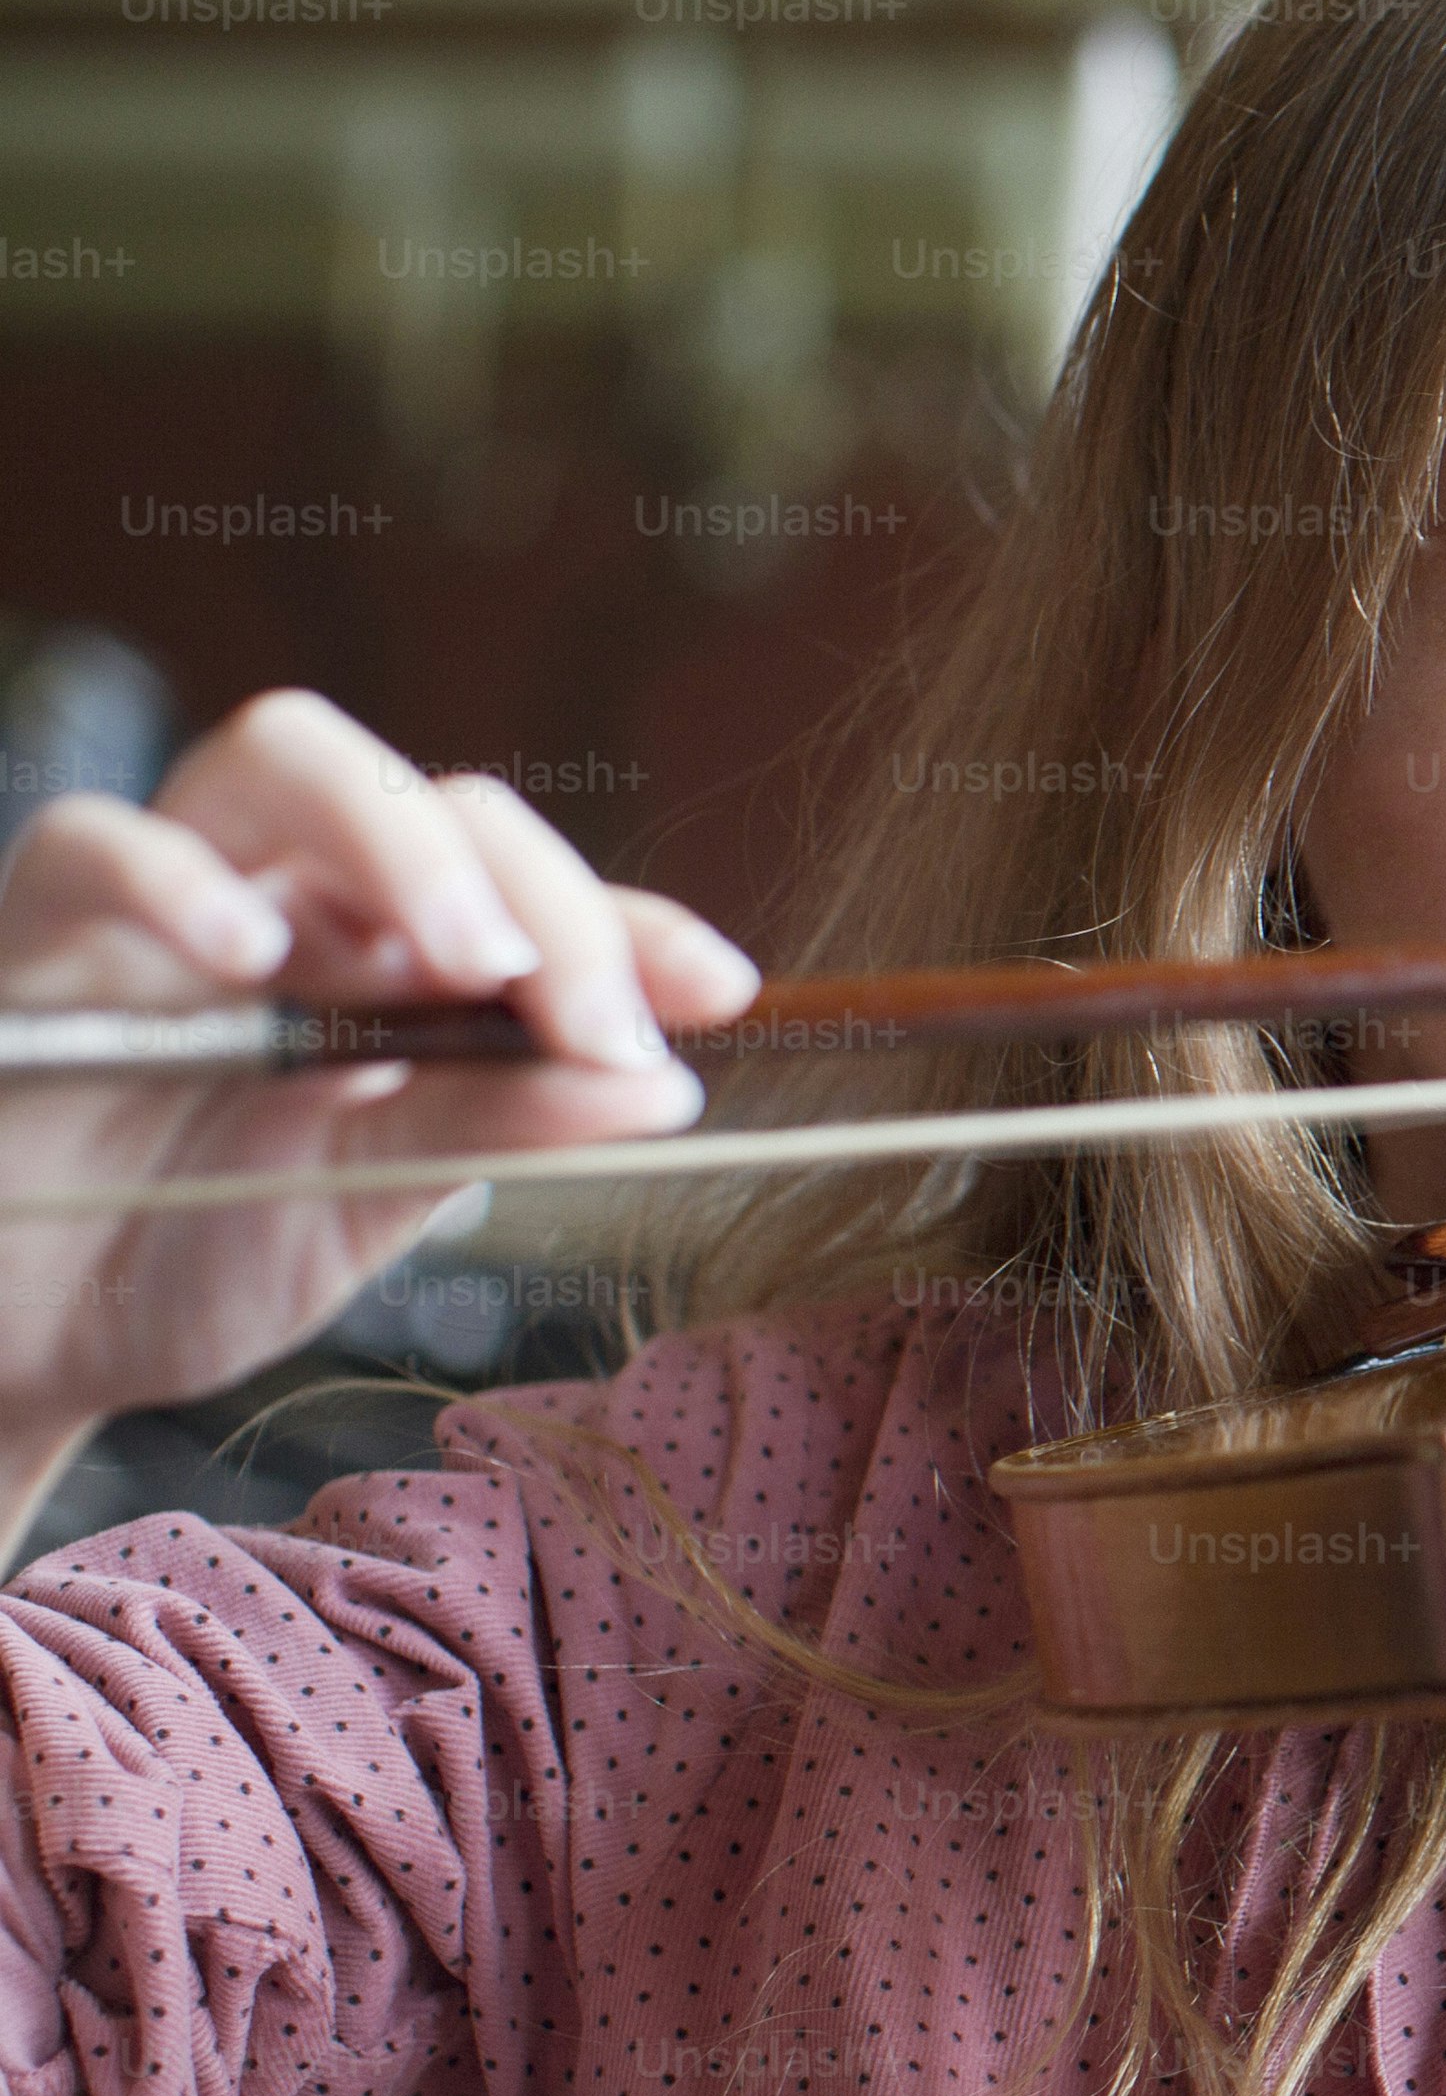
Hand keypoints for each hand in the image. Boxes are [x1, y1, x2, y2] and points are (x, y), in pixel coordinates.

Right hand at [0, 689, 754, 1427]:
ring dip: (398, 843)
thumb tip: (668, 1084)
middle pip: (433, 800)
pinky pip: (93, 843)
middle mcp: (292, 898)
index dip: (634, 927)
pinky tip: (253, 951)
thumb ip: (499, 1125)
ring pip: (285, 756)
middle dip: (537, 890)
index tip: (726, 993)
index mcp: (390, 957)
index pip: (531, 893)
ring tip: (458, 960)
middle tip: (583, 1011)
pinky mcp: (34, 928)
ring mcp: (164, 895)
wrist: (25, 1339)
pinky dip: (177, 878)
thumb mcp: (370, 1199)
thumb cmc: (190, 1251)